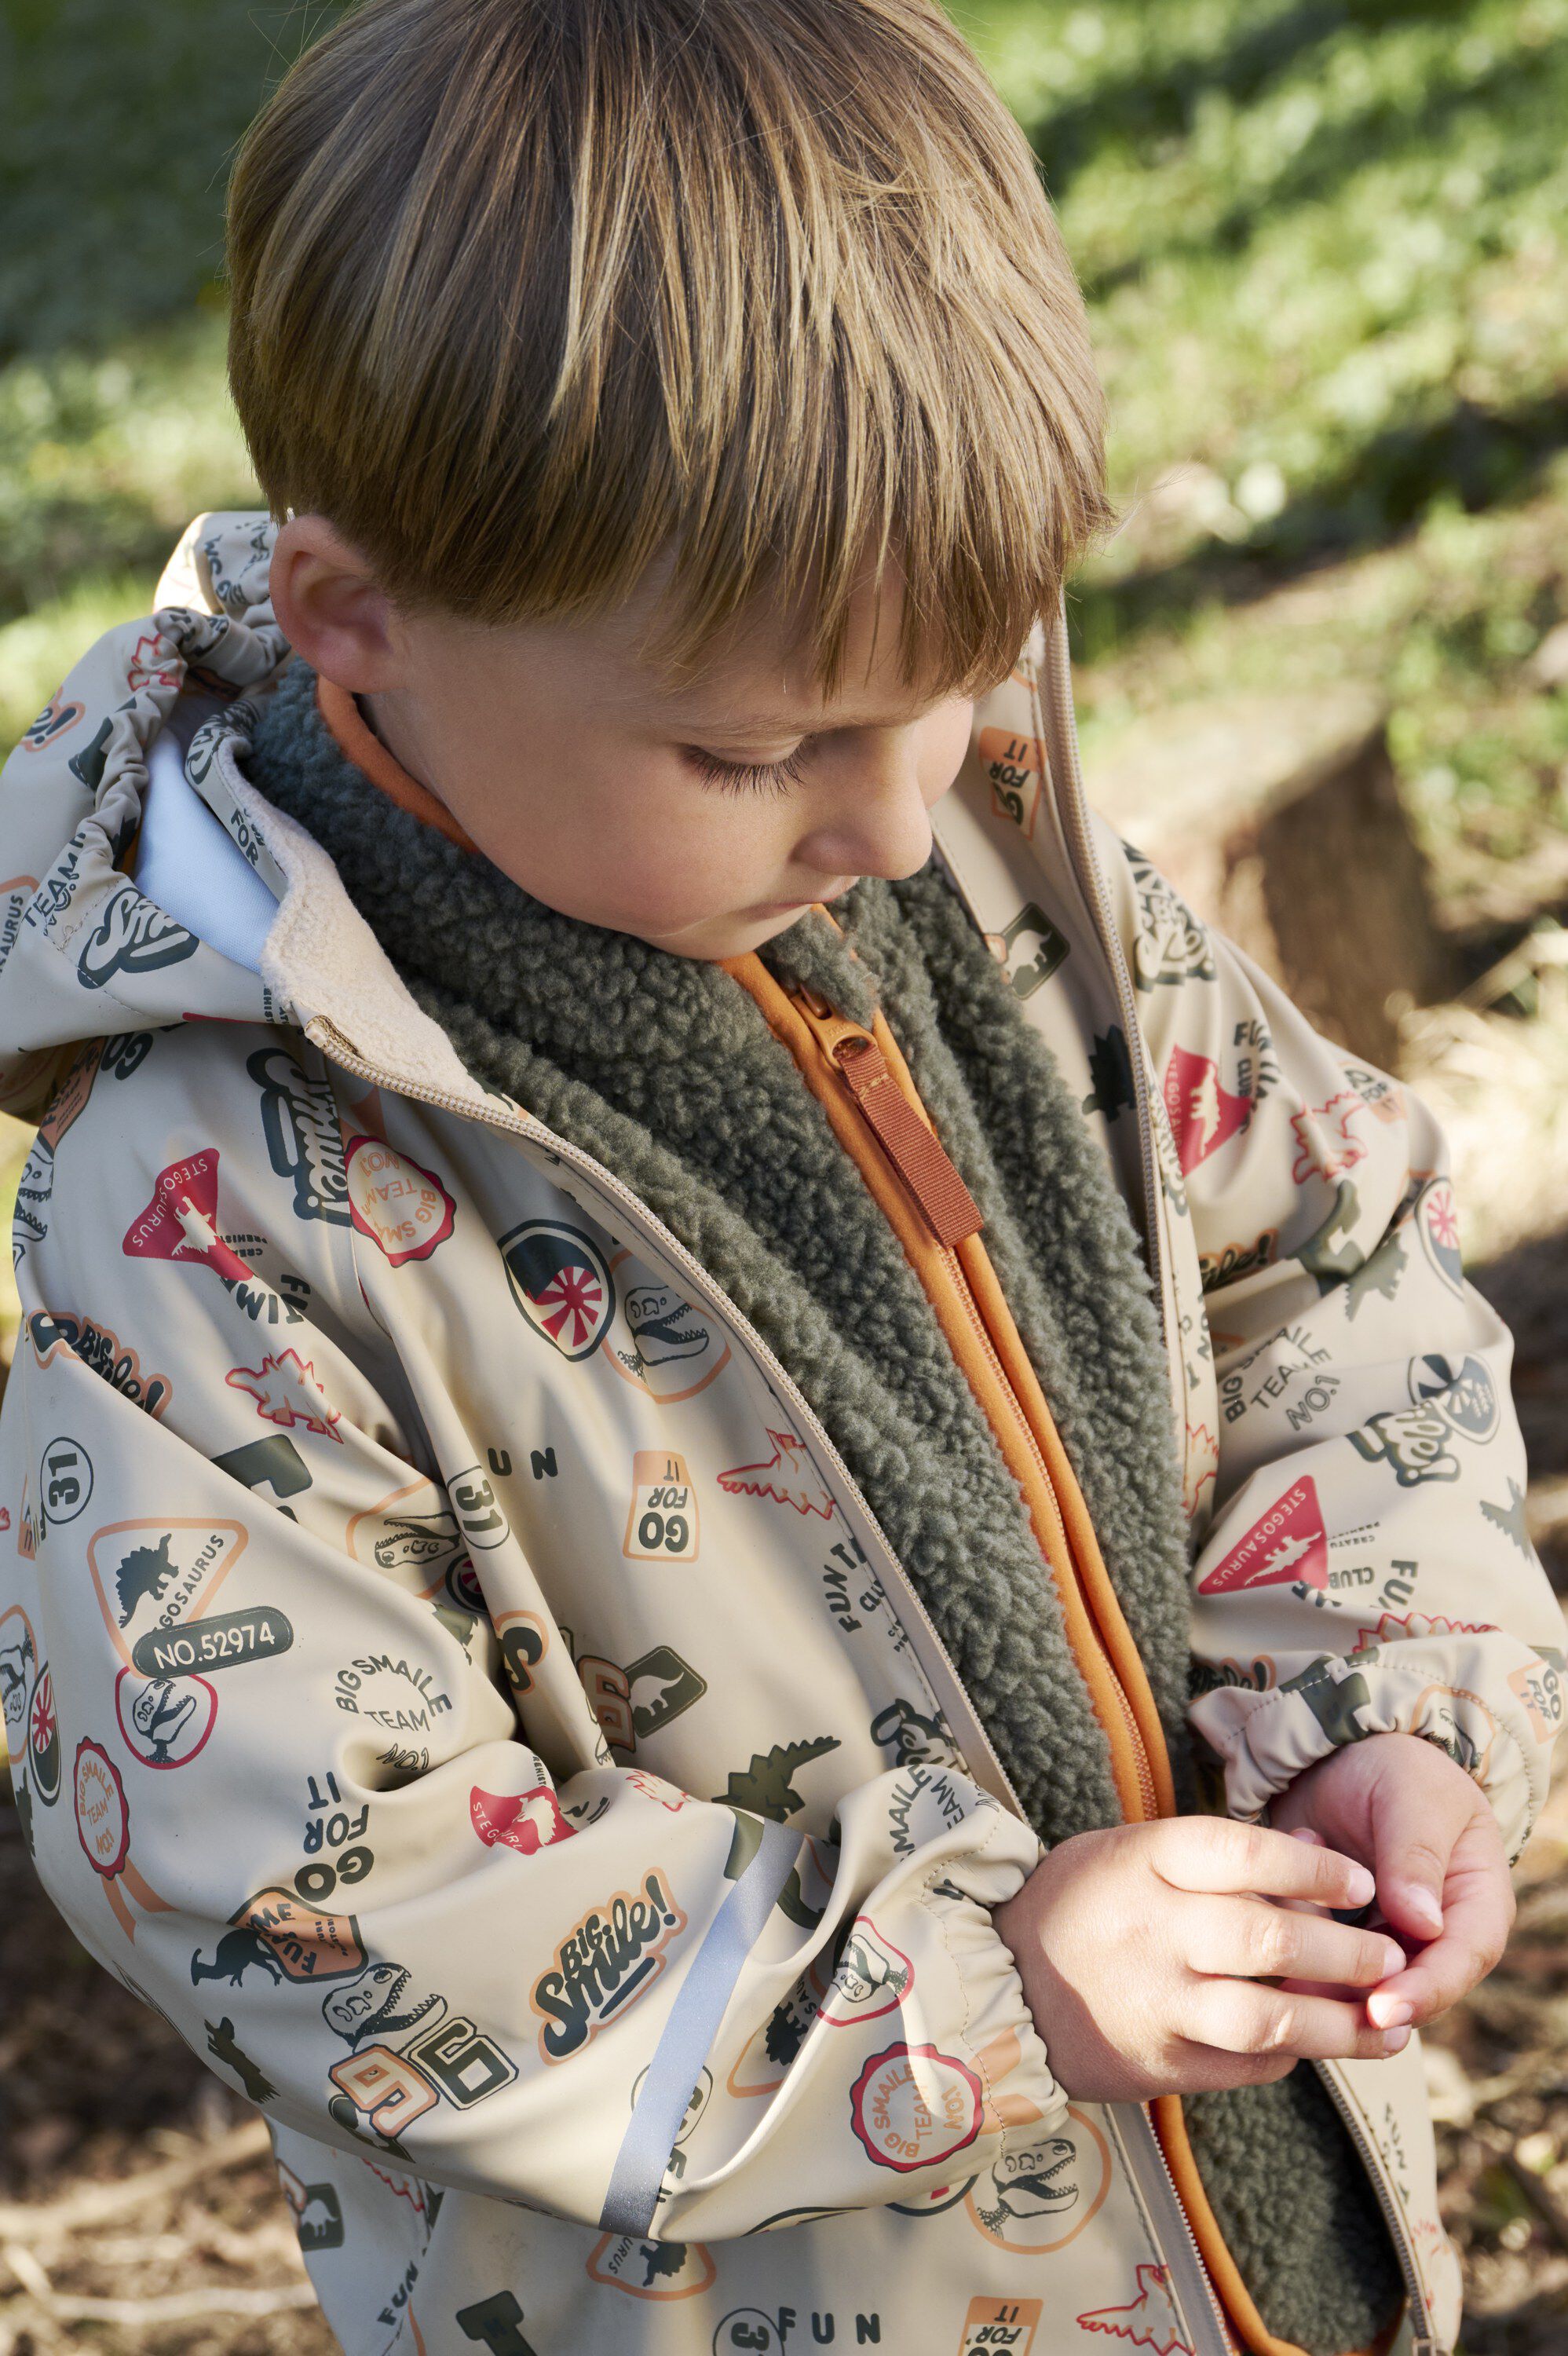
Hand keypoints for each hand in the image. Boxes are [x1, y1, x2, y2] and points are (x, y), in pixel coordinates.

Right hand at [992, 1815, 1410, 2103]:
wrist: (998, 1985)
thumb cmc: (1080, 1904)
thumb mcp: (1128, 1851)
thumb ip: (1217, 1854)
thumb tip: (1321, 1850)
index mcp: (1143, 1861)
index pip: (1245, 1852)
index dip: (1314, 1866)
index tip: (1360, 1881)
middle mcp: (1152, 1930)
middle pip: (1270, 1937)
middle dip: (1347, 1949)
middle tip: (1391, 1955)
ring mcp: (1156, 2003)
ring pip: (1270, 2017)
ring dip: (1341, 2023)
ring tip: (1386, 2023)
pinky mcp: (1159, 2065)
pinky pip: (1247, 2065)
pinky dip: (1290, 2056)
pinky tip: (1315, 2046)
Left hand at [1268, 1730, 1514, 2032]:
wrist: (1341, 1751)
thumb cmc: (1393, 1765)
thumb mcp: (1412, 1796)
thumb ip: (1416, 1855)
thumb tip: (1423, 1924)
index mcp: (1478, 1897)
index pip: (1465, 1956)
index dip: (1429, 1989)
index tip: (1385, 2006)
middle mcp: (1442, 1930)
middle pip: (1418, 1986)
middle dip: (1372, 2004)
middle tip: (1322, 2013)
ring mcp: (1393, 1937)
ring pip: (1368, 1985)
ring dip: (1327, 1983)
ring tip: (1286, 1968)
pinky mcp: (1347, 1937)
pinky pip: (1326, 1962)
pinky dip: (1300, 1951)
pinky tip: (1273, 1920)